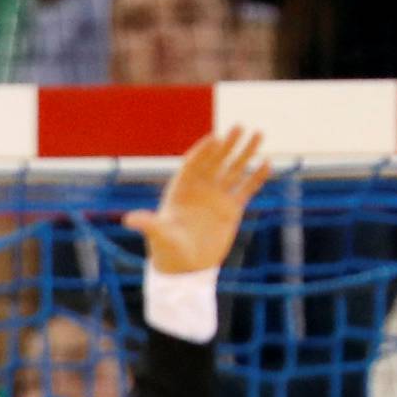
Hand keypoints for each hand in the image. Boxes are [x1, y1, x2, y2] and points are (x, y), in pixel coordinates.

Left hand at [125, 126, 270, 277]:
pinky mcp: (232, 209)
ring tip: (259, 135)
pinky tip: (267, 163)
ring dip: (246, 152)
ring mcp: (217, 196)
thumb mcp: (158, 235)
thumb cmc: (167, 251)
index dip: (204, 151)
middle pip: (216, 160)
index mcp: (182, 187)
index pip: (194, 163)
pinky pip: (246, 188)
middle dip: (227, 145)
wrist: (185, 269)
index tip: (214, 138)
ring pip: (234, 169)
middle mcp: (201, 187)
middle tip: (239, 127)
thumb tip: (128, 220)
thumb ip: (148, 224)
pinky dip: (256, 177)